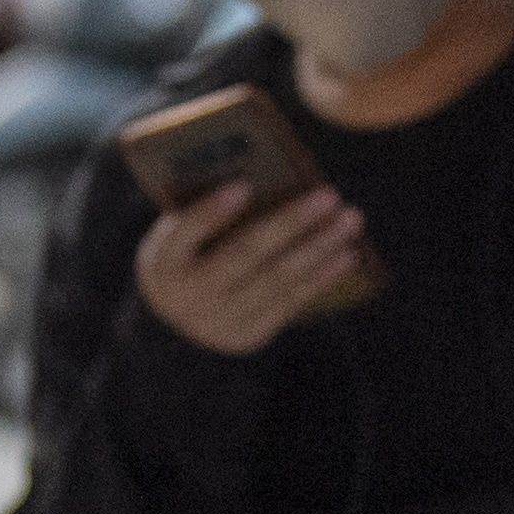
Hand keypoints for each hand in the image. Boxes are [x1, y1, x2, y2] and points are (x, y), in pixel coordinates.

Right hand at [131, 179, 374, 356]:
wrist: (173, 327)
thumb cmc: (184, 260)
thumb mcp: (175, 238)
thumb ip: (204, 213)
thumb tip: (260, 177)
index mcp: (163, 260)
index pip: (184, 232)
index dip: (212, 211)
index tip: (243, 186)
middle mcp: (189, 294)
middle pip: (244, 255)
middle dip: (290, 223)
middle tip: (328, 195)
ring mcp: (220, 319)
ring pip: (277, 280)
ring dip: (319, 248)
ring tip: (349, 220)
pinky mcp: (248, 336)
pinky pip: (290, 304)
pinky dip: (321, 277)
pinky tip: (346, 255)